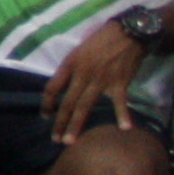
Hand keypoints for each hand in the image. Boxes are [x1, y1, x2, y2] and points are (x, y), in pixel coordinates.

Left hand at [43, 21, 150, 140]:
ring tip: (70, 141)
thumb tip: (61, 88)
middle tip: (55, 140)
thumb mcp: (77, 51)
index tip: (46, 116)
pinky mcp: (120, 83)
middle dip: (60, 122)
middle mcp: (83, 74)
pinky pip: (120, 102)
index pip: (52, 88)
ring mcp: (101, 80)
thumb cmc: (100, 41)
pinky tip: (125, 128)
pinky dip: (123, 115)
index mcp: (70, 65)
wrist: (127, 33)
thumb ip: (69, 70)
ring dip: (77, 125)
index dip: (47, 104)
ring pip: (85, 106)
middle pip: (68, 103)